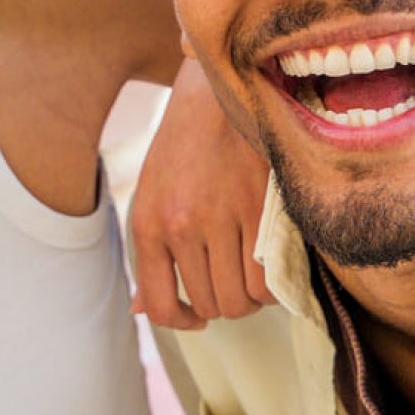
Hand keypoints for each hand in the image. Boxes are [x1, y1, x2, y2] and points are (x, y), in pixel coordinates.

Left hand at [130, 58, 274, 328]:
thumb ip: (151, 253)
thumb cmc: (184, 147)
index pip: (159, 306)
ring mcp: (221, 218)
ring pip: (242, 300)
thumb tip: (139, 311)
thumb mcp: (153, 195)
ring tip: (252, 268)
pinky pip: (270, 280)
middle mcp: (180, 226)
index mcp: (148, 224)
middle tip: (232, 276)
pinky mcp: (260, 209)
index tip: (197, 316)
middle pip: (211, 306)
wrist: (216, 92)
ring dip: (251, 295)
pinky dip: (274, 283)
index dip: (182, 322)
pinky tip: (270, 261)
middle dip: (224, 301)